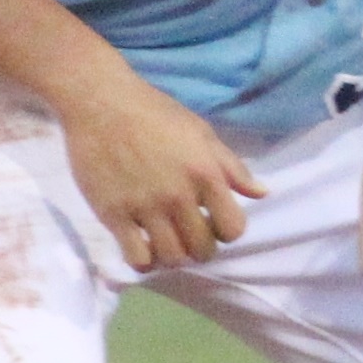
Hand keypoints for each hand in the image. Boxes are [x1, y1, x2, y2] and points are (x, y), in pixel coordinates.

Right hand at [53, 72, 265, 269]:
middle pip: (202, 250)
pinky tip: (141, 244)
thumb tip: (262, 194)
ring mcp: (145, 207)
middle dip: (200, 248)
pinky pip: (136, 258)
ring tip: (166, 242)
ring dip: (173, 257)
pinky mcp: (114, 214)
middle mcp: (178, 195)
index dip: (225, 231)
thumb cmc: (155, 113)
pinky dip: (144, 260)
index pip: (233, 229)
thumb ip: (232, 167)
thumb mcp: (201, 132)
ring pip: (171, 259)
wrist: (100, 103)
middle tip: (188, 236)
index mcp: (205, 174)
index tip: (212, 222)